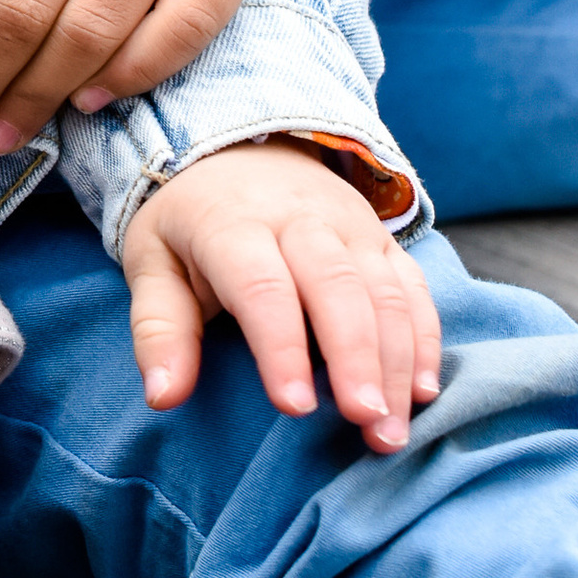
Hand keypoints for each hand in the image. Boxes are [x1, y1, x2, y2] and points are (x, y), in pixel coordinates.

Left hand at [120, 141, 439, 454]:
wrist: (231, 149)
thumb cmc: (188, 225)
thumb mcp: (153, 263)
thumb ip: (158, 331)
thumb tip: (161, 398)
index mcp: (232, 223)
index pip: (263, 287)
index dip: (281, 349)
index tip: (295, 408)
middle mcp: (299, 217)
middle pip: (336, 288)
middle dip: (356, 360)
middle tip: (366, 425)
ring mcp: (349, 224)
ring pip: (383, 291)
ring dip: (397, 362)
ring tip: (392, 428)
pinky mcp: (380, 237)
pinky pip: (413, 285)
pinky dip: (424, 338)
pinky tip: (423, 391)